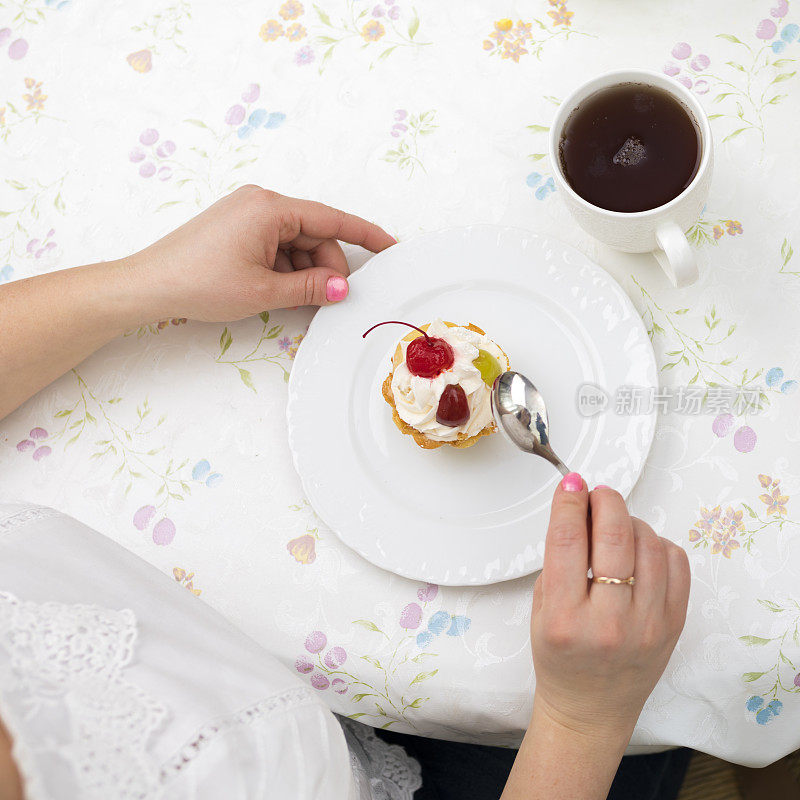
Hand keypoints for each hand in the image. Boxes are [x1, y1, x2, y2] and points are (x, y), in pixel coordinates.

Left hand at [122, 185, 394, 323]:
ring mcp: (247, 215)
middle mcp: (261, 204)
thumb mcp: (264, 290)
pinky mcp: (238, 230)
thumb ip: (310, 288)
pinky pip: (276, 247)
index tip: (390, 246)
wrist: (148, 286)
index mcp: (270, 208)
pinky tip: (280, 292)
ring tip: (294, 301)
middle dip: (326, 268)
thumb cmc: (200, 283)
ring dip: (303, 273)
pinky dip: (285, 270)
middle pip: (314, 235)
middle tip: (329, 300)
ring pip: (296, 245)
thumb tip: (343, 288)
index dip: (364, 235)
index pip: (331, 219)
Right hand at [531, 475, 689, 740]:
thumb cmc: (561, 658)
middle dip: (605, 501)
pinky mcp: (675, 624)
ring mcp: (648, 624)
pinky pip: (676, 562)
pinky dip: (657, 544)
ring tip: (615, 527)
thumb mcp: (542, 608)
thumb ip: (559, 558)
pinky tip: (639, 550)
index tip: (571, 483)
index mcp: (565, 618)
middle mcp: (609, 622)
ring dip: (630, 522)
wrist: (591, 708)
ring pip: (649, 543)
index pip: (567, 540)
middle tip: (597, 494)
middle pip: (615, 536)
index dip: (569, 502)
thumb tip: (579, 506)